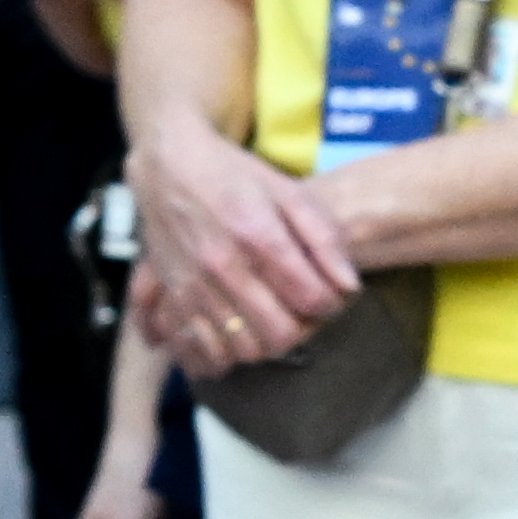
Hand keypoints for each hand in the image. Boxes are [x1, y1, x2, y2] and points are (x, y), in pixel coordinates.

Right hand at [128, 118, 361, 378]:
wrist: (168, 164)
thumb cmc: (234, 175)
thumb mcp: (289, 191)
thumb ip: (324, 237)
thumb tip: (349, 287)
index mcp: (259, 235)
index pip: (311, 299)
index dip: (331, 305)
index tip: (329, 295)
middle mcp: (224, 266)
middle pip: (280, 334)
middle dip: (303, 330)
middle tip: (305, 313)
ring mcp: (194, 285)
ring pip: (244, 348)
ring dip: (268, 343)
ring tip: (275, 320)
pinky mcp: (173, 297)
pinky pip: (204, 349)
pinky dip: (228, 354)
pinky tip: (241, 335)